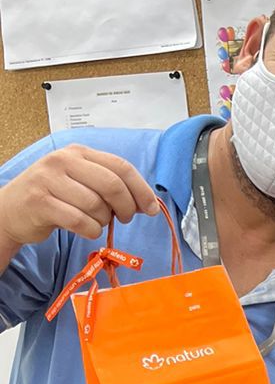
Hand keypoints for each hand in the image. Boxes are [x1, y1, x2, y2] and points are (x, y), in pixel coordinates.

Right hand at [0, 145, 158, 253]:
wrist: (12, 210)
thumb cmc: (53, 197)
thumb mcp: (80, 181)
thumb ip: (109, 185)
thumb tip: (146, 203)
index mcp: (78, 152)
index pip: (121, 167)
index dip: (141, 189)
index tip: (151, 209)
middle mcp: (63, 160)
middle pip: (112, 185)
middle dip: (127, 207)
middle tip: (124, 218)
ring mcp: (49, 180)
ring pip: (97, 206)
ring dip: (104, 221)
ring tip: (95, 221)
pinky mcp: (40, 202)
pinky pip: (81, 222)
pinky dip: (91, 231)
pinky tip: (86, 230)